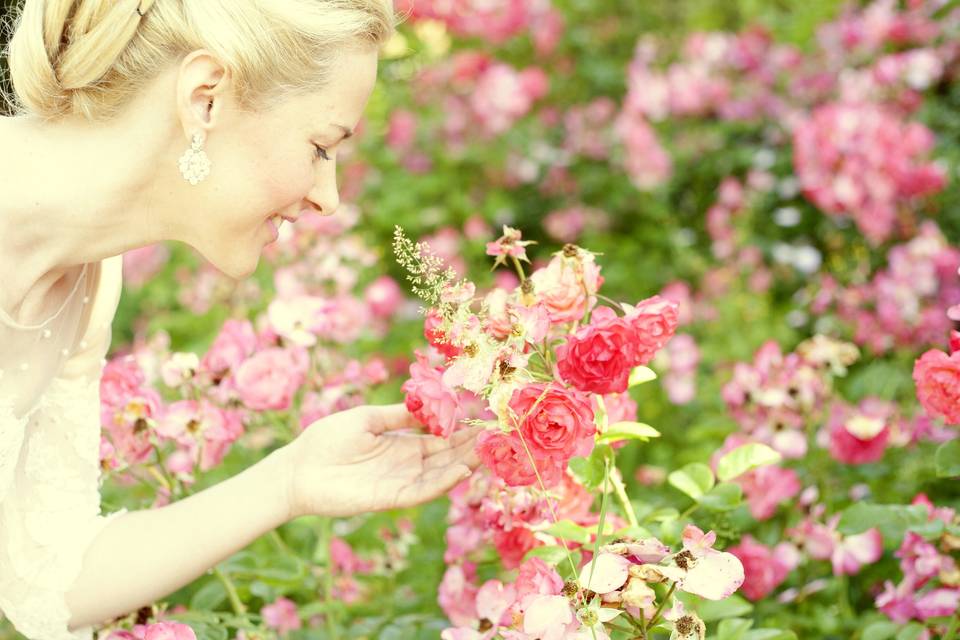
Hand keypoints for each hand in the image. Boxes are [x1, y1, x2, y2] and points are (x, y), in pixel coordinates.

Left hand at [280, 403, 481, 518]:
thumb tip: (430, 402)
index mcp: (401, 443)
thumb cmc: (326, 439)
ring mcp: (399, 482)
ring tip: (486, 451)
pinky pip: (422, 491)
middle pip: (446, 457)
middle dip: (469, 447)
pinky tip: (461, 469)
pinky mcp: (390, 498)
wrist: (298, 469)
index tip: (483, 421)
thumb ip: (399, 414)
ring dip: (463, 464)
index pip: (439, 439)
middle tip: (496, 436)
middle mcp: (405, 464)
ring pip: (440, 475)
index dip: (460, 432)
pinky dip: (443, 482)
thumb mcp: (367, 418)